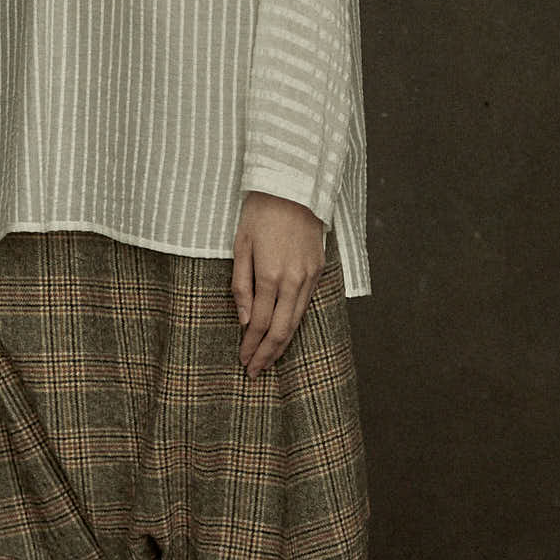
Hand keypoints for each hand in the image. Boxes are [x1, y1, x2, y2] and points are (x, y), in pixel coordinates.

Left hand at [231, 193, 324, 376]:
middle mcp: (293, 280)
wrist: (294, 187)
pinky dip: (295, 323)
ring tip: (269, 360)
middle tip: (255, 372)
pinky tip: (286, 332)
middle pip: (281, 329)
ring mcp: (310, 276)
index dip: (251, 346)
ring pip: (297, 320)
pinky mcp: (319, 269)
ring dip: (283, 344)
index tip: (243, 361)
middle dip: (267, 354)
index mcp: (270, 275)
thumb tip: (244, 320)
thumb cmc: (260, 213)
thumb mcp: (240, 245)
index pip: (260, 323)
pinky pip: (306, 304)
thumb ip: (241, 285)